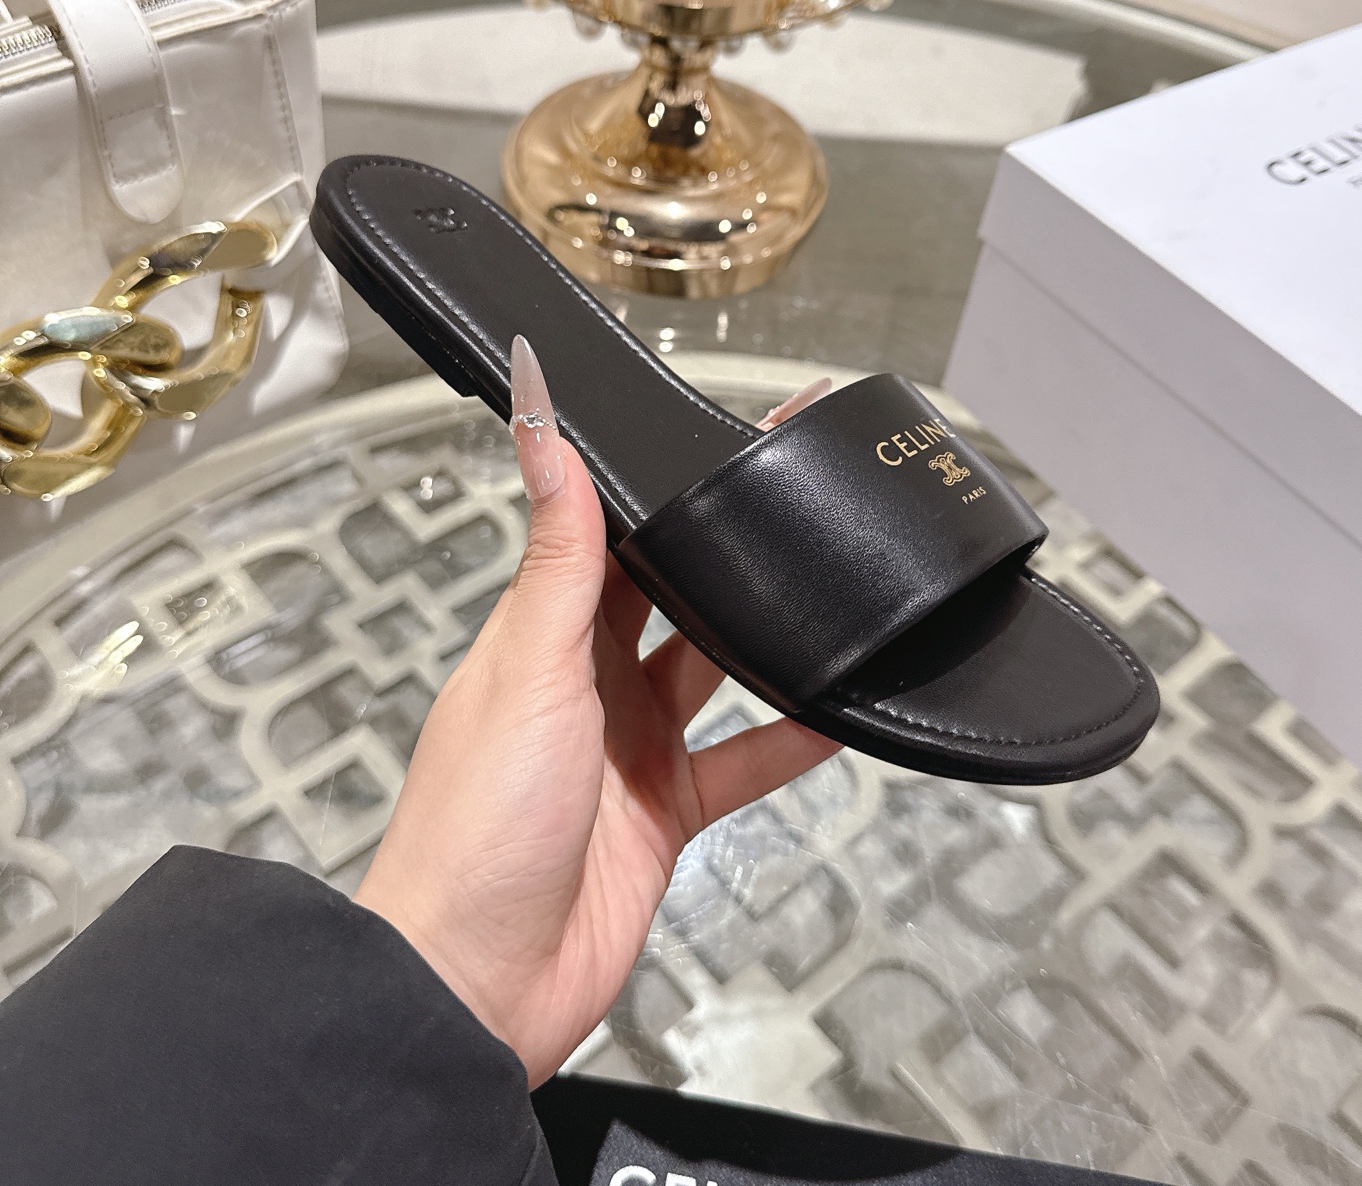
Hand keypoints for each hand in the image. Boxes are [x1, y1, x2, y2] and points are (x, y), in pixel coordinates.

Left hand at [354, 341, 838, 1084]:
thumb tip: (540, 436)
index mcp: (540, 638)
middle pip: (666, 603)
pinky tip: (830, 717)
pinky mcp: (663, 814)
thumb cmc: (474, 826)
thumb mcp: (529, 669)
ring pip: (710, 676)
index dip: (654, 495)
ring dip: (758, 648)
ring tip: (817, 605)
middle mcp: (585, 687)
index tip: (703, 448)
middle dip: (717, 563)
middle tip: (780, 514)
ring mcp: (627, 751)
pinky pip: (739, 763)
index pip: (605, 542)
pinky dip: (786, 743)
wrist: (479, 982)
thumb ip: (557, 557)